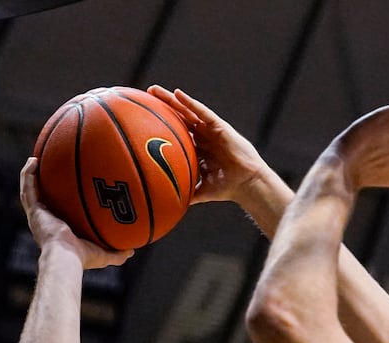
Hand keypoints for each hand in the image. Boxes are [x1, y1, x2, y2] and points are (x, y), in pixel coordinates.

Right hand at [18, 157, 132, 268]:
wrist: (66, 259)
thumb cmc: (83, 259)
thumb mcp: (104, 255)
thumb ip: (117, 253)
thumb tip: (132, 251)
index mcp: (57, 230)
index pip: (56, 212)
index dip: (58, 200)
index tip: (65, 188)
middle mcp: (44, 222)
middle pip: (42, 198)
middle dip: (42, 184)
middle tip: (49, 168)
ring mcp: (37, 216)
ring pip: (30, 191)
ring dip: (31, 175)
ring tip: (35, 159)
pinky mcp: (34, 211)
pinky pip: (28, 187)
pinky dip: (28, 174)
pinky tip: (33, 159)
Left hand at [147, 86, 272, 205]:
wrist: (246, 184)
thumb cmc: (226, 188)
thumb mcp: (200, 190)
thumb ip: (185, 192)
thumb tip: (168, 206)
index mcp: (197, 149)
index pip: (176, 133)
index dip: (161, 125)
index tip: (142, 120)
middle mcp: (202, 136)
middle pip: (178, 117)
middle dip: (162, 107)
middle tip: (144, 96)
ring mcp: (210, 130)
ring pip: (187, 110)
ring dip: (171, 99)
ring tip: (154, 89)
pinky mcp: (219, 126)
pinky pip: (202, 111)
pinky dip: (190, 102)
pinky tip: (177, 93)